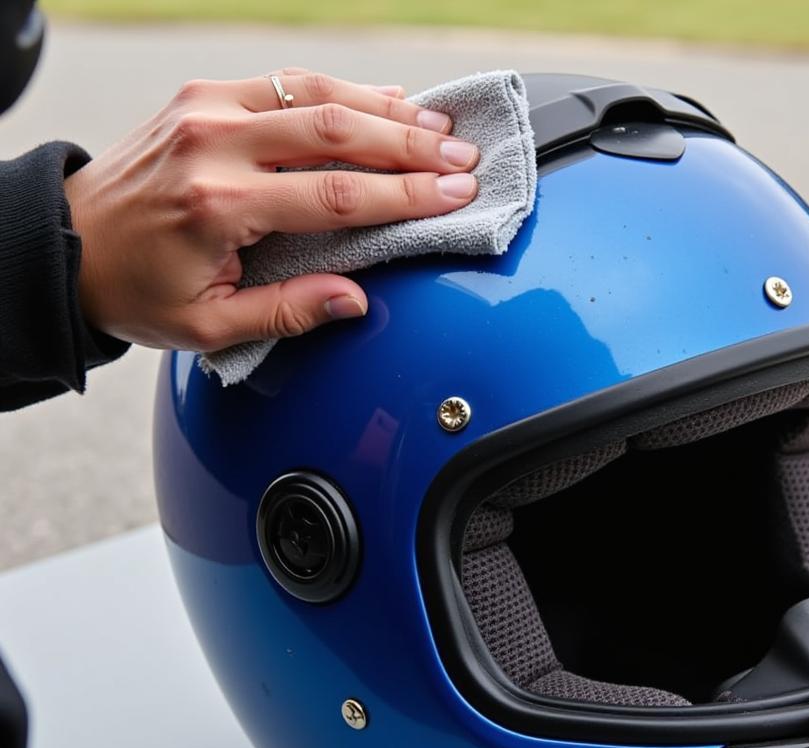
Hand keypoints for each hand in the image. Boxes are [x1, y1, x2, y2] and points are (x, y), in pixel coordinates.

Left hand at [62, 70, 479, 351]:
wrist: (69, 246)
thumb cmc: (138, 292)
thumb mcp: (208, 326)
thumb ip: (286, 313)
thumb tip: (355, 300)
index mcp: (218, 205)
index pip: (334, 194)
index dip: (404, 195)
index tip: (455, 195)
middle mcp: (213, 143)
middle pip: (335, 130)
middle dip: (410, 146)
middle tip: (462, 157)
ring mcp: (206, 108)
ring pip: (316, 94)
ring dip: (385, 110)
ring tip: (440, 128)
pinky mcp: (202, 95)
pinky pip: (287, 84)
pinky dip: (342, 91)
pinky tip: (387, 100)